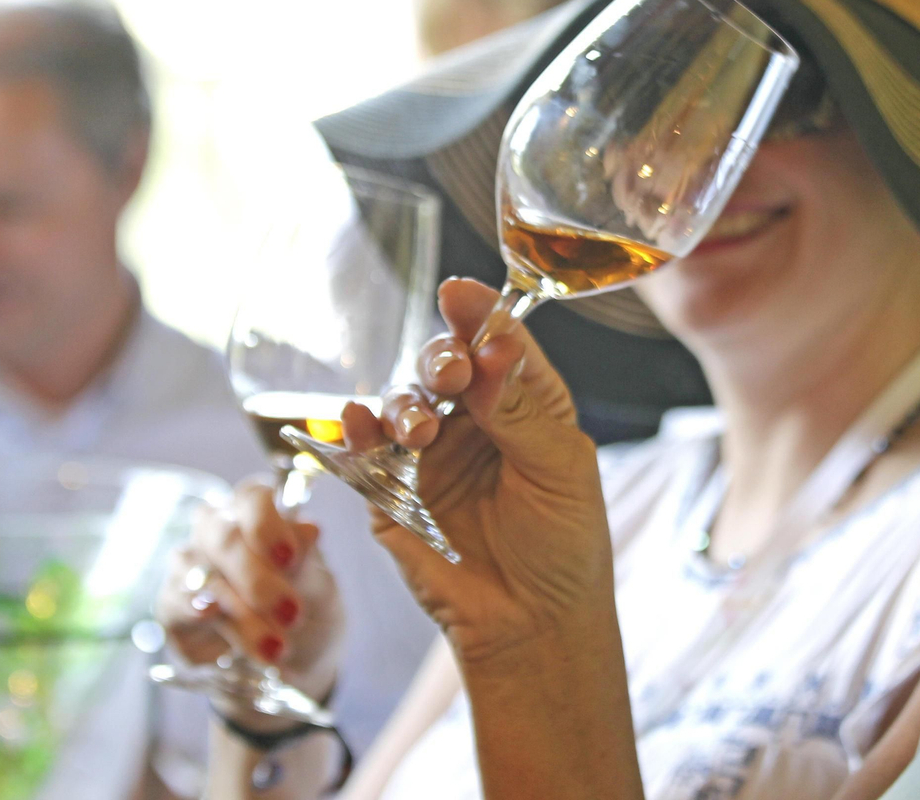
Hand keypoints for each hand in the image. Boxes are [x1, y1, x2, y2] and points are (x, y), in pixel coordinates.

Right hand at [157, 479, 343, 717]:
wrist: (295, 661)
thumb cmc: (308, 608)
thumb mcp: (320, 589)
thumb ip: (308, 563)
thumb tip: (308, 529)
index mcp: (258, 513)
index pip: (253, 498)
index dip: (268, 526)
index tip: (289, 558)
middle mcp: (218, 531)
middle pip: (224, 537)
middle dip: (257, 579)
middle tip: (291, 613)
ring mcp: (190, 566)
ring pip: (203, 576)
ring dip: (240, 614)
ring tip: (275, 646)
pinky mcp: (171, 605)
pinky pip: (175, 605)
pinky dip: (196, 616)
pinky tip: (213, 626)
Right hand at [344, 277, 614, 665]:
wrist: (531, 627)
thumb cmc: (563, 547)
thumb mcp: (559, 470)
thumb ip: (519, 409)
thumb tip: (492, 344)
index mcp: (526, 402)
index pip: (500, 343)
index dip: (479, 316)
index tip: (459, 293)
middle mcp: (474, 418)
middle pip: (444, 363)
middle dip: (440, 358)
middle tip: (448, 373)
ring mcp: (430, 453)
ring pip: (403, 400)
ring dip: (406, 404)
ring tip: (422, 429)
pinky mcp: (391, 490)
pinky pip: (365, 449)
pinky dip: (356, 430)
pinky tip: (358, 423)